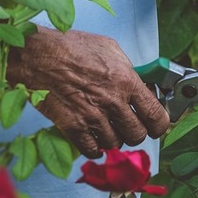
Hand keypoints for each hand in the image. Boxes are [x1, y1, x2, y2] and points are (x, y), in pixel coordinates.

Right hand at [5, 27, 169, 157]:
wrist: (38, 55)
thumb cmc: (71, 47)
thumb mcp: (109, 48)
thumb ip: (128, 69)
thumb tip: (141, 84)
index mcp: (126, 80)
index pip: (156, 116)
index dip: (159, 124)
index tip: (157, 124)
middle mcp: (112, 101)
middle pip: (137, 135)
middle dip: (135, 132)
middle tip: (129, 125)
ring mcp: (92, 117)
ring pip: (115, 144)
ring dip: (112, 137)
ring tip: (105, 125)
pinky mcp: (73, 128)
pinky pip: (93, 150)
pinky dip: (94, 147)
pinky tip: (91, 136)